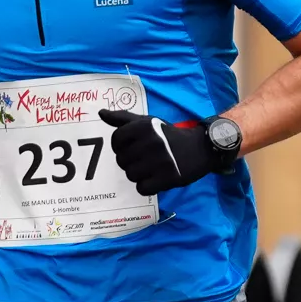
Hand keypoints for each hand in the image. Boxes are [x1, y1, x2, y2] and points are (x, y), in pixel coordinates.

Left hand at [97, 108, 219, 195]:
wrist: (199, 148)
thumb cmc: (168, 135)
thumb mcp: (148, 122)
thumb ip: (122, 118)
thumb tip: (101, 113)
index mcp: (144, 126)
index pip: (116, 140)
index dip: (120, 146)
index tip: (131, 147)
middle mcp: (151, 142)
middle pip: (121, 160)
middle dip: (130, 161)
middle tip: (144, 158)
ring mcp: (159, 161)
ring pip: (130, 175)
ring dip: (138, 175)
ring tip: (150, 168)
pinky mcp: (167, 178)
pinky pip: (142, 188)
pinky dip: (147, 186)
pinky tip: (156, 178)